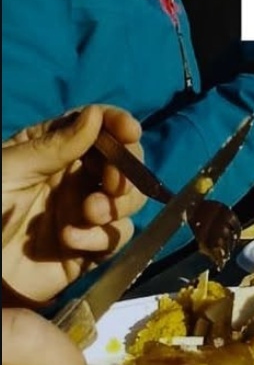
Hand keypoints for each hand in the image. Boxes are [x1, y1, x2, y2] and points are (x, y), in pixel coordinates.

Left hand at [2, 105, 145, 306]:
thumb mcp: (13, 169)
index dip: (117, 124)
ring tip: (91, 213)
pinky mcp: (87, 249)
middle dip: (126, 169)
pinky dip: (102, 238)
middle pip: (122, 162)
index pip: (96, 126)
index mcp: (53, 150)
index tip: (130, 132)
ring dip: (118, 204)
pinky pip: (115, 238)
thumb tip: (96, 114)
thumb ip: (57, 145)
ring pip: (127, 201)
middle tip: (113, 183)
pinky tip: (71, 240)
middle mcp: (74, 179)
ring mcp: (82, 214)